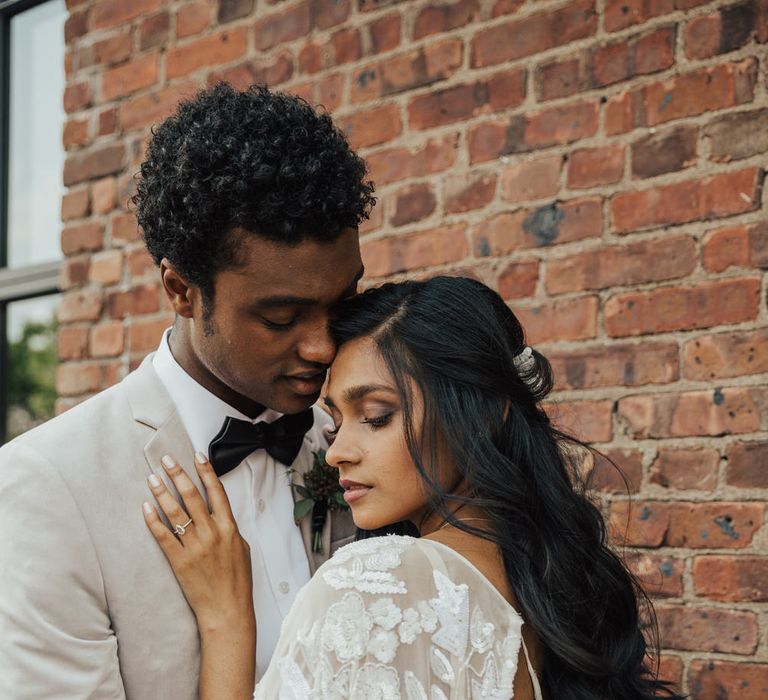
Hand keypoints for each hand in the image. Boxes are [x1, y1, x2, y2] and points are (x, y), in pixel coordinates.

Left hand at [143, 453, 254, 633]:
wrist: (227, 610)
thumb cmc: (237, 582)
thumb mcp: (242, 549)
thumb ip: (230, 530)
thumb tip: (220, 517)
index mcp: (229, 527)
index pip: (216, 492)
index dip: (206, 472)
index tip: (197, 456)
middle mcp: (212, 533)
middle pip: (192, 496)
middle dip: (179, 474)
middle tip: (167, 459)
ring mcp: (195, 546)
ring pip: (175, 512)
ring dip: (162, 492)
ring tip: (152, 478)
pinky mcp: (179, 561)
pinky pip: (163, 536)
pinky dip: (153, 520)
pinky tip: (145, 508)